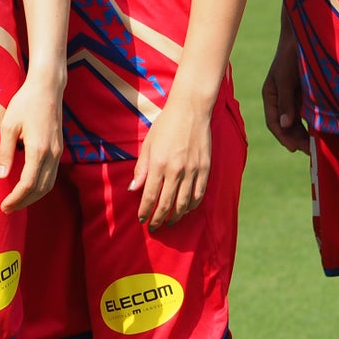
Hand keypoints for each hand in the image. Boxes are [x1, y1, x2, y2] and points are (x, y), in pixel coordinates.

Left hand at [0, 73, 63, 211]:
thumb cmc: (25, 103)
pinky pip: (52, 175)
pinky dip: (41, 186)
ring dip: (33, 197)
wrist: (47, 88)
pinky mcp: (60, 149)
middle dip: (24, 202)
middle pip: (40, 189)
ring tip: (17, 202)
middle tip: (7, 208)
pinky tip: (29, 187)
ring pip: (49, 184)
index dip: (16, 198)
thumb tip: (1, 176)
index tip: (3, 206)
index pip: (28, 184)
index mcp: (38, 150)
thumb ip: (5, 152)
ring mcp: (58, 153)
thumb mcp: (8, 125)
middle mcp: (52, 155)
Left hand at [132, 98, 211, 227]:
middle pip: (166, 204)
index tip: (142, 219)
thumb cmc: (165, 125)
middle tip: (154, 227)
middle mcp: (176, 170)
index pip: (150, 196)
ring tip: (169, 222)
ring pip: (184, 203)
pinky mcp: (205, 169)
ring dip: (175, 216)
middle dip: (158, 219)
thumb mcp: (148, 144)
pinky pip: (199, 194)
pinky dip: (192, 206)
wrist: (190, 110)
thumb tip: (133, 190)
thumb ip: (141, 169)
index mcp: (159, 164)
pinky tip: (186, 210)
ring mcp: (192, 171)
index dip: (145, 210)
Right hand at [261, 32, 309, 153]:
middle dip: (297, 139)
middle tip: (311, 151)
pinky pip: (308, 114)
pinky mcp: (306, 94)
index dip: (284, 137)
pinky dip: (313, 124)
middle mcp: (281, 99)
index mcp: (271, 95)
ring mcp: (294, 97)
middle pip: (286, 125)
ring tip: (316, 145)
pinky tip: (322, 131)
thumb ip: (285, 101)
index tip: (296, 149)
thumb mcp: (285, 78)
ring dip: (305, 134)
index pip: (274, 122)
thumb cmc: (291, 55)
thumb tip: (284, 124)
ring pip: (297, 122)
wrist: (304, 36)